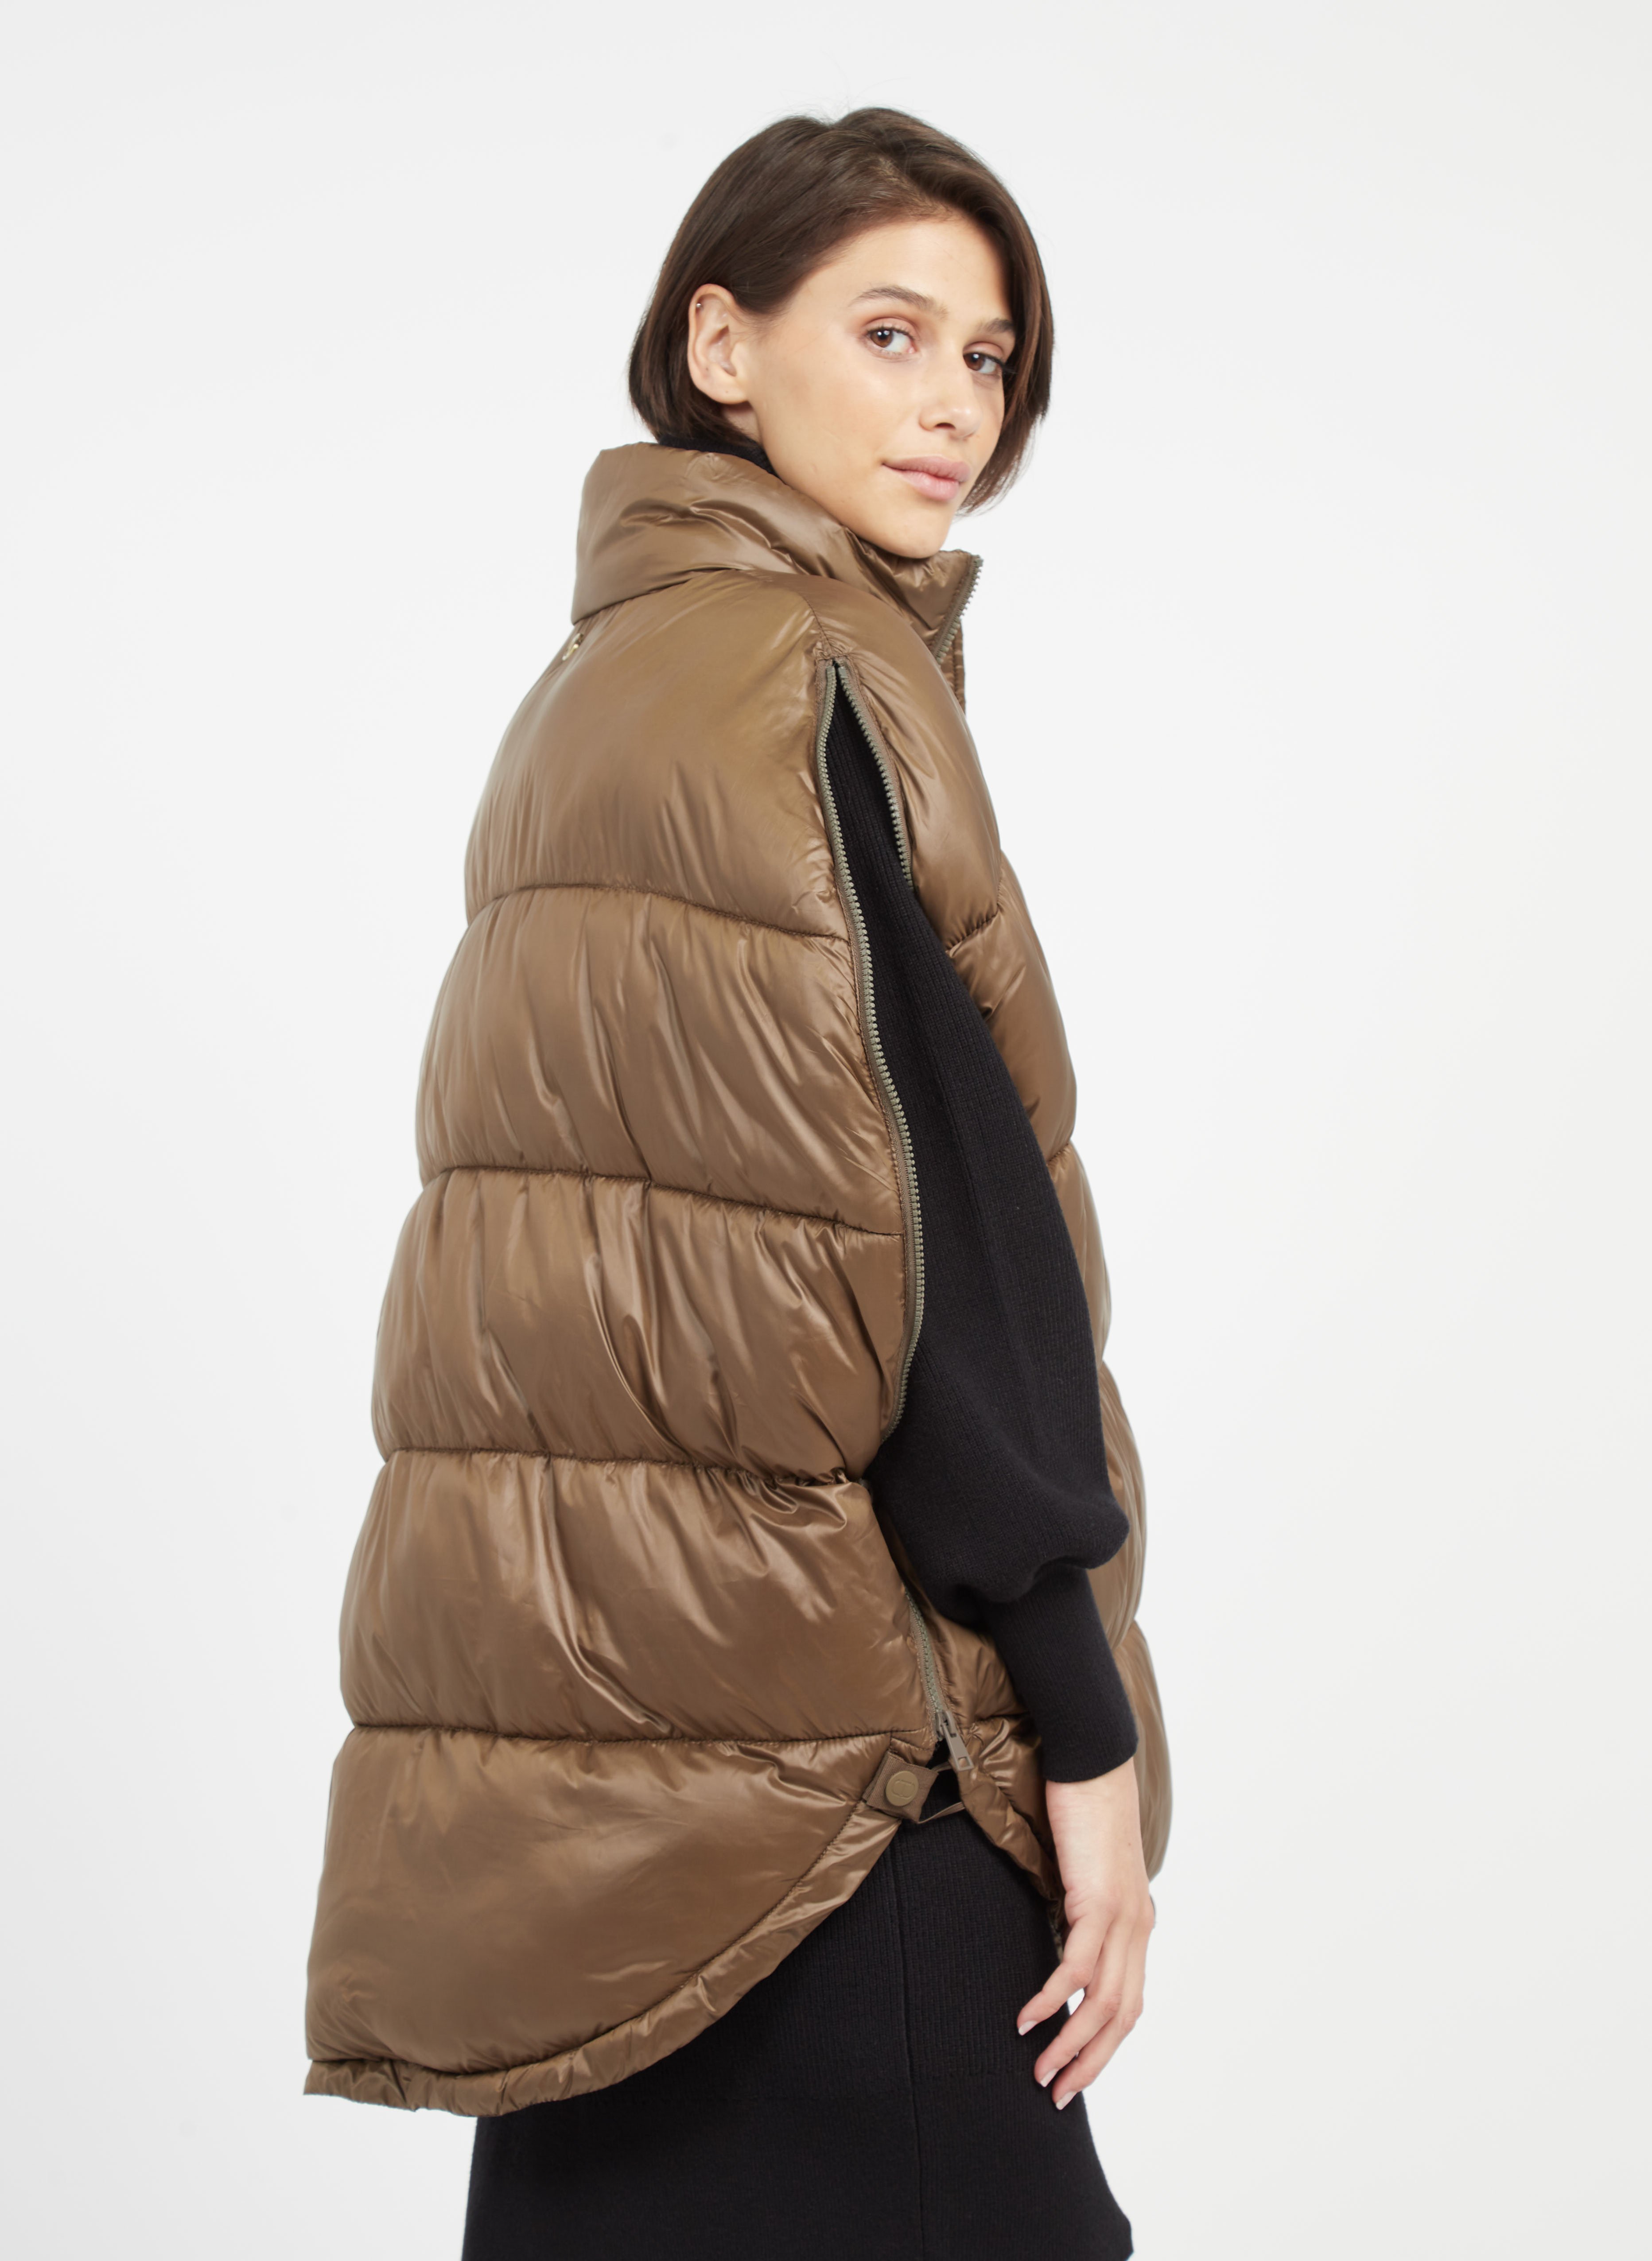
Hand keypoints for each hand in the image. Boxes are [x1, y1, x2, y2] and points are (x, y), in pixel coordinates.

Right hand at [1016, 1756, 1154, 2107]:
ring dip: (1070, 2043)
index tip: (1072, 2072)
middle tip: (1056, 2092)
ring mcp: (1124, 1915)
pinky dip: (1052, 1998)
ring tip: (1040, 2070)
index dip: (1103, 2044)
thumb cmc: (1081, 1805)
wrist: (1092, 1758)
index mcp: (1136, 1920)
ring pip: (1103, 2001)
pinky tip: (1028, 2017)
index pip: (1127, 2001)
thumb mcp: (1084, 1867)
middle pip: (1122, 2015)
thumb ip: (1080, 1905)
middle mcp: (1138, 1924)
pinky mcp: (1099, 1899)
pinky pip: (1077, 1966)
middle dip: (1090, 2061)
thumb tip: (1057, 1936)